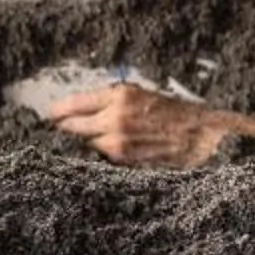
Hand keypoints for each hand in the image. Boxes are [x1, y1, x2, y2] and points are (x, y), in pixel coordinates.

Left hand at [47, 84, 254, 168]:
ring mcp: (118, 143)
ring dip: (90, 140)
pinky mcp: (125, 161)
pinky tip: (118, 147)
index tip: (48, 114)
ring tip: (101, 136)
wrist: (206, 133)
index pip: (70, 105)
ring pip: (87, 143)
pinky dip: (105, 152)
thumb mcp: (144, 94)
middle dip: (67, 127)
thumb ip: (112, 100)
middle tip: (61, 127)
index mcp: (119, 95)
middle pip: (71, 127)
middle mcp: (114, 118)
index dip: (56, 111)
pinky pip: (104, 156)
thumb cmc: (179, 110)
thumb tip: (76, 109)